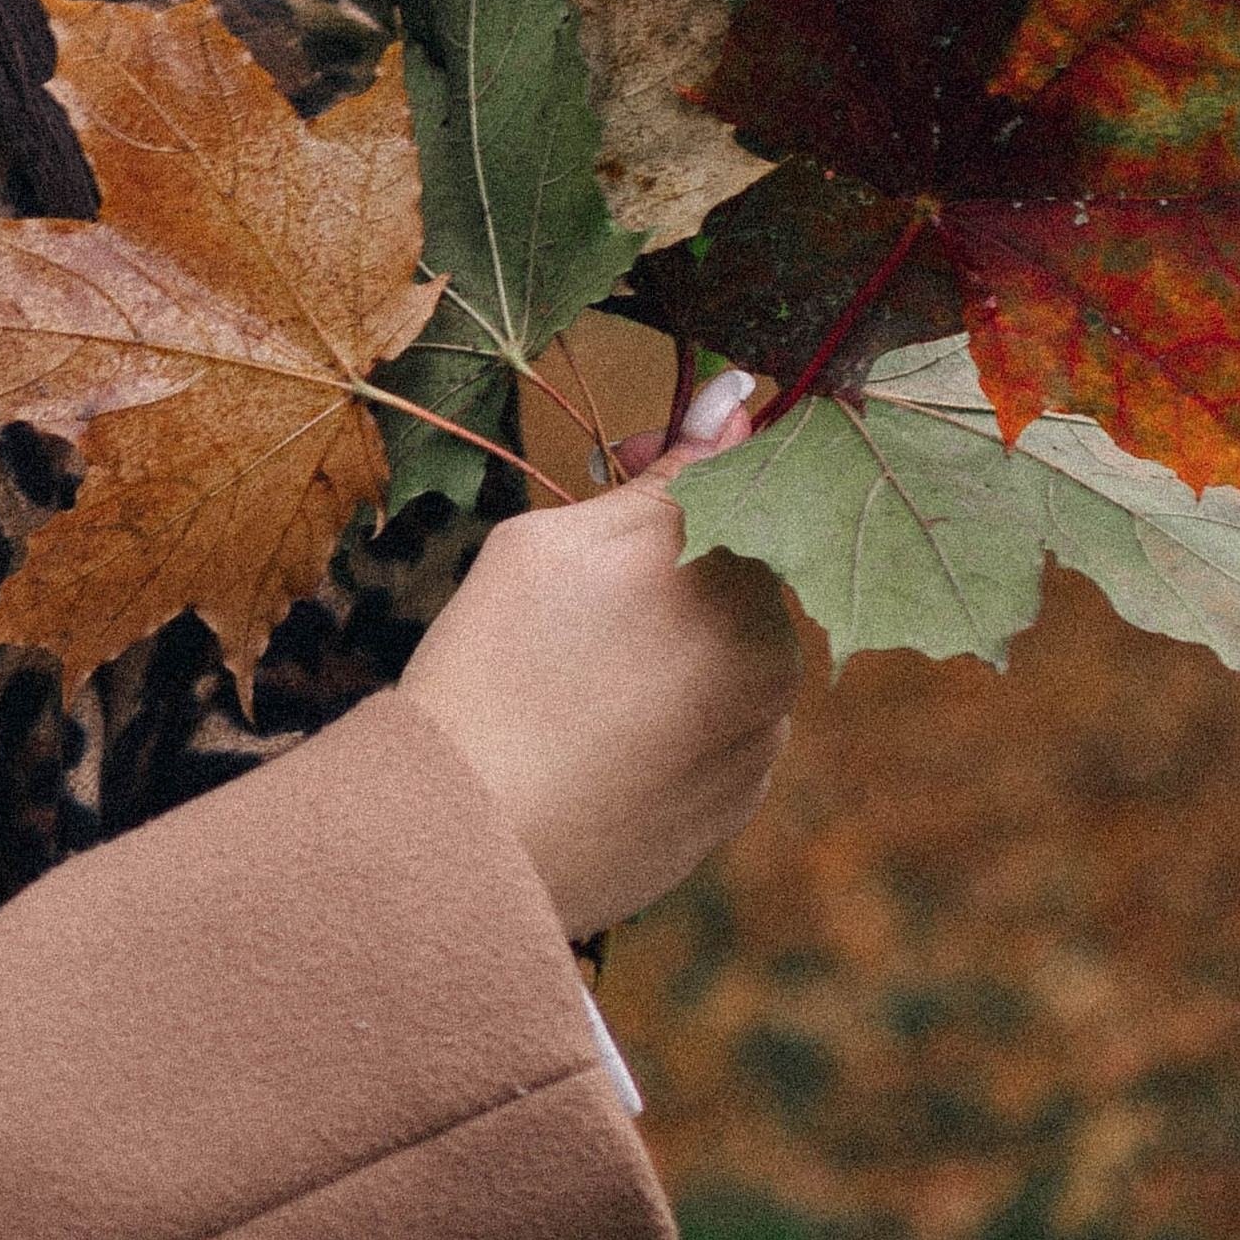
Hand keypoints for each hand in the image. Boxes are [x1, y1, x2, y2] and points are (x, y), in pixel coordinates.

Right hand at [397, 374, 799, 941]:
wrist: (468, 839)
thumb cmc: (492, 668)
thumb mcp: (554, 542)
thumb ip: (666, 474)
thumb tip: (739, 400)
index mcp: (731, 568)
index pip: (744, 472)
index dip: (684, 457)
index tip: (627, 457)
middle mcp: (771, 650)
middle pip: (740, 563)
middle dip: (673, 546)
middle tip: (580, 566)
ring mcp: (763, 734)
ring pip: (731, 645)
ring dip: (676, 631)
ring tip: (573, 660)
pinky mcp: (740, 800)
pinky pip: (721, 722)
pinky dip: (674, 707)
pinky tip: (595, 721)